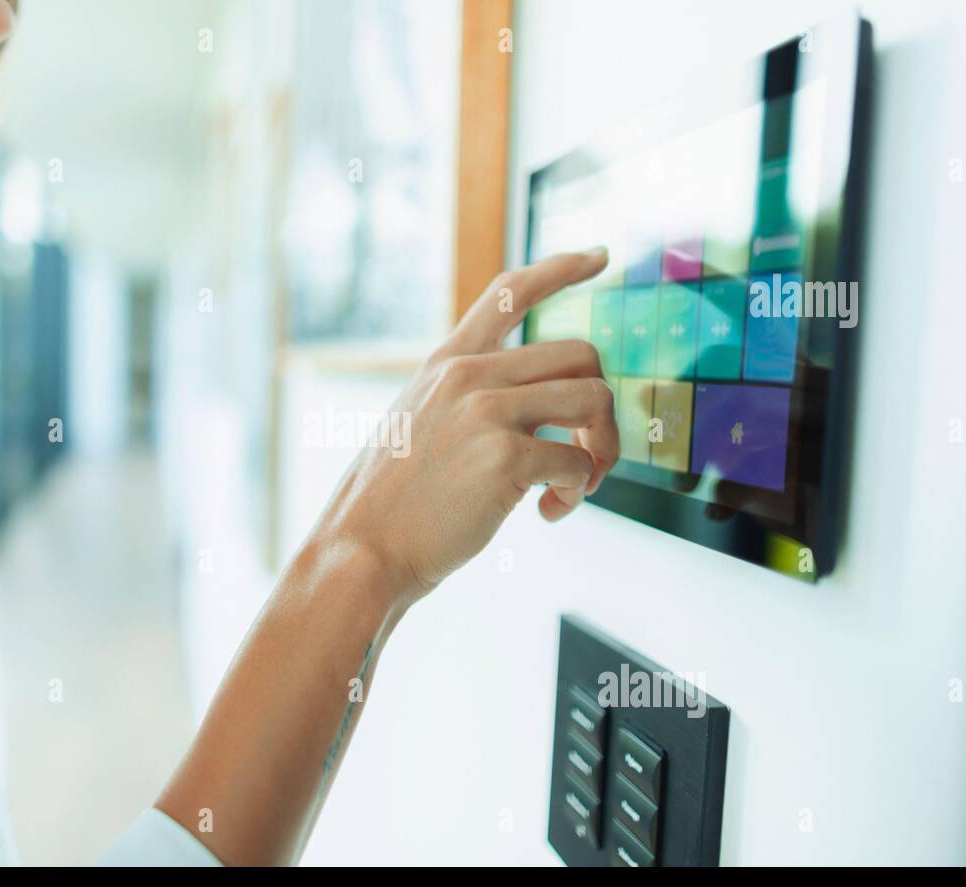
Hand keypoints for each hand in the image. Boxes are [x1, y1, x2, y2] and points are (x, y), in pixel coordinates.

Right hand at [311, 249, 619, 604]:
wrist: (363, 551)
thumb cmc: (394, 504)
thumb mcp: (418, 424)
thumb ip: (466, 401)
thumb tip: (535, 410)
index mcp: (446, 364)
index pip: (510, 292)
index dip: (562, 267)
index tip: (600, 256)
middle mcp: (467, 376)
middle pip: (580, 353)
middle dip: (602, 408)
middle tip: (588, 456)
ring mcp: (486, 412)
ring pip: (593, 399)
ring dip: (600, 450)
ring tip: (573, 486)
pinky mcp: (504, 458)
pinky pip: (577, 463)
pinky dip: (576, 493)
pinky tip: (547, 513)